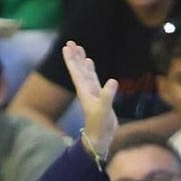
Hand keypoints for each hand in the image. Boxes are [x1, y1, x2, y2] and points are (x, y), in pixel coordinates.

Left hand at [61, 41, 118, 158]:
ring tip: (79, 48)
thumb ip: (107, 96)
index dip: (71, 59)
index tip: (67, 46)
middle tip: (71, 42)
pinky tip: (90, 63)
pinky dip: (91, 69)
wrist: (100, 138)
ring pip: (85, 72)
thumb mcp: (104, 111)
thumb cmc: (100, 126)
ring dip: (81, 60)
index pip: (76, 72)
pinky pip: (93, 78)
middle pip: (78, 69)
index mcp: (84, 91)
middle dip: (74, 56)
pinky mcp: (98, 96)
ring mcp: (92, 92)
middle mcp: (86, 90)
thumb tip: (113, 81)